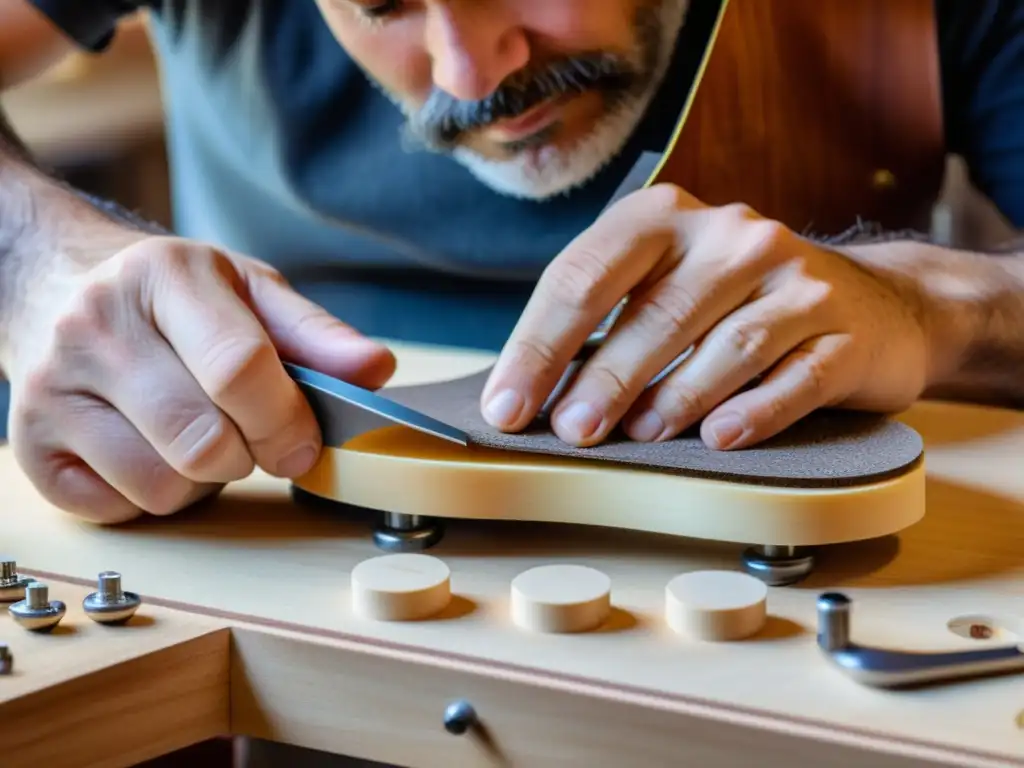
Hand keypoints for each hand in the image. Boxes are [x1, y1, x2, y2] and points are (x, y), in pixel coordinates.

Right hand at [4, 234, 395, 522]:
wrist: (58, 284)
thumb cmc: (170, 295)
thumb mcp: (248, 292)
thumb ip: (315, 335)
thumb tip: (376, 371)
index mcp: (163, 277)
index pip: (238, 368)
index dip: (287, 422)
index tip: (306, 444)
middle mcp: (94, 327)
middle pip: (203, 441)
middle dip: (248, 455)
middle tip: (246, 433)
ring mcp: (49, 388)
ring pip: (161, 487)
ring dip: (200, 480)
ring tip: (194, 435)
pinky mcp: (29, 445)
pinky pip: (117, 510)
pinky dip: (149, 496)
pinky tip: (148, 449)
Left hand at [480, 184, 929, 449]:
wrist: (872, 303)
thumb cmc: (733, 304)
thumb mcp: (664, 284)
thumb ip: (605, 321)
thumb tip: (527, 396)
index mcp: (666, 216)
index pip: (586, 277)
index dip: (538, 347)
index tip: (506, 407)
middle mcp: (733, 236)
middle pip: (656, 311)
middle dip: (605, 378)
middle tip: (570, 432)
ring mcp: (796, 280)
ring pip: (728, 345)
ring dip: (676, 398)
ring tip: (639, 438)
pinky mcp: (843, 330)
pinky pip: (796, 377)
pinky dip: (755, 411)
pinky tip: (719, 439)